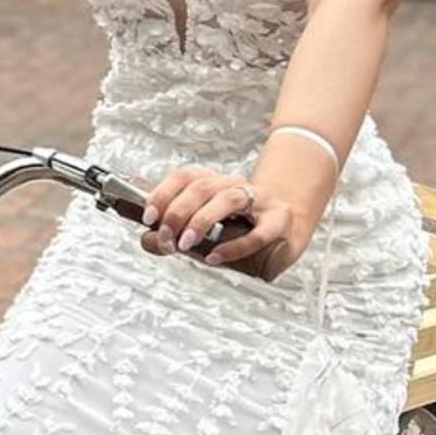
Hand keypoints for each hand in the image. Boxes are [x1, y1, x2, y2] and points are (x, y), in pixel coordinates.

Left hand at [139, 164, 304, 281]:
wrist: (287, 224)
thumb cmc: (240, 226)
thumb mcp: (204, 229)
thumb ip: (174, 233)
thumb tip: (147, 240)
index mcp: (214, 182)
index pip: (184, 177)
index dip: (162, 194)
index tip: (148, 217)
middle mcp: (234, 185)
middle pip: (202, 187)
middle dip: (177, 212)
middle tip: (165, 237)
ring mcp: (259, 201)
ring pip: (227, 200)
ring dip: (200, 222)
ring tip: (184, 244)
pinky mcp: (279, 221)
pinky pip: (257, 233)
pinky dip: (233, 247)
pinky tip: (215, 257)